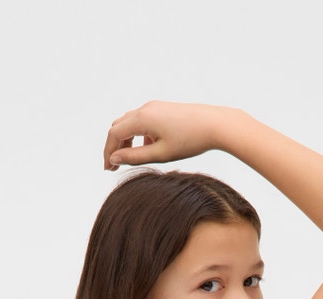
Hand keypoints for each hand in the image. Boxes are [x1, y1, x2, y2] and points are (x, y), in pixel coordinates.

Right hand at [103, 102, 235, 170]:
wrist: (215, 124)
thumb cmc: (190, 141)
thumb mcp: (160, 154)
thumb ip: (135, 157)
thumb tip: (114, 159)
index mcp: (142, 118)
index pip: (114, 134)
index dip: (108, 152)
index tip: (107, 169)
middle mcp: (145, 109)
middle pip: (119, 126)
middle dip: (114, 146)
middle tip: (113, 167)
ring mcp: (154, 106)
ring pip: (130, 122)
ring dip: (126, 140)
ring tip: (127, 159)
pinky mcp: (162, 108)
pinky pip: (143, 121)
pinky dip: (138, 135)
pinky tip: (146, 149)